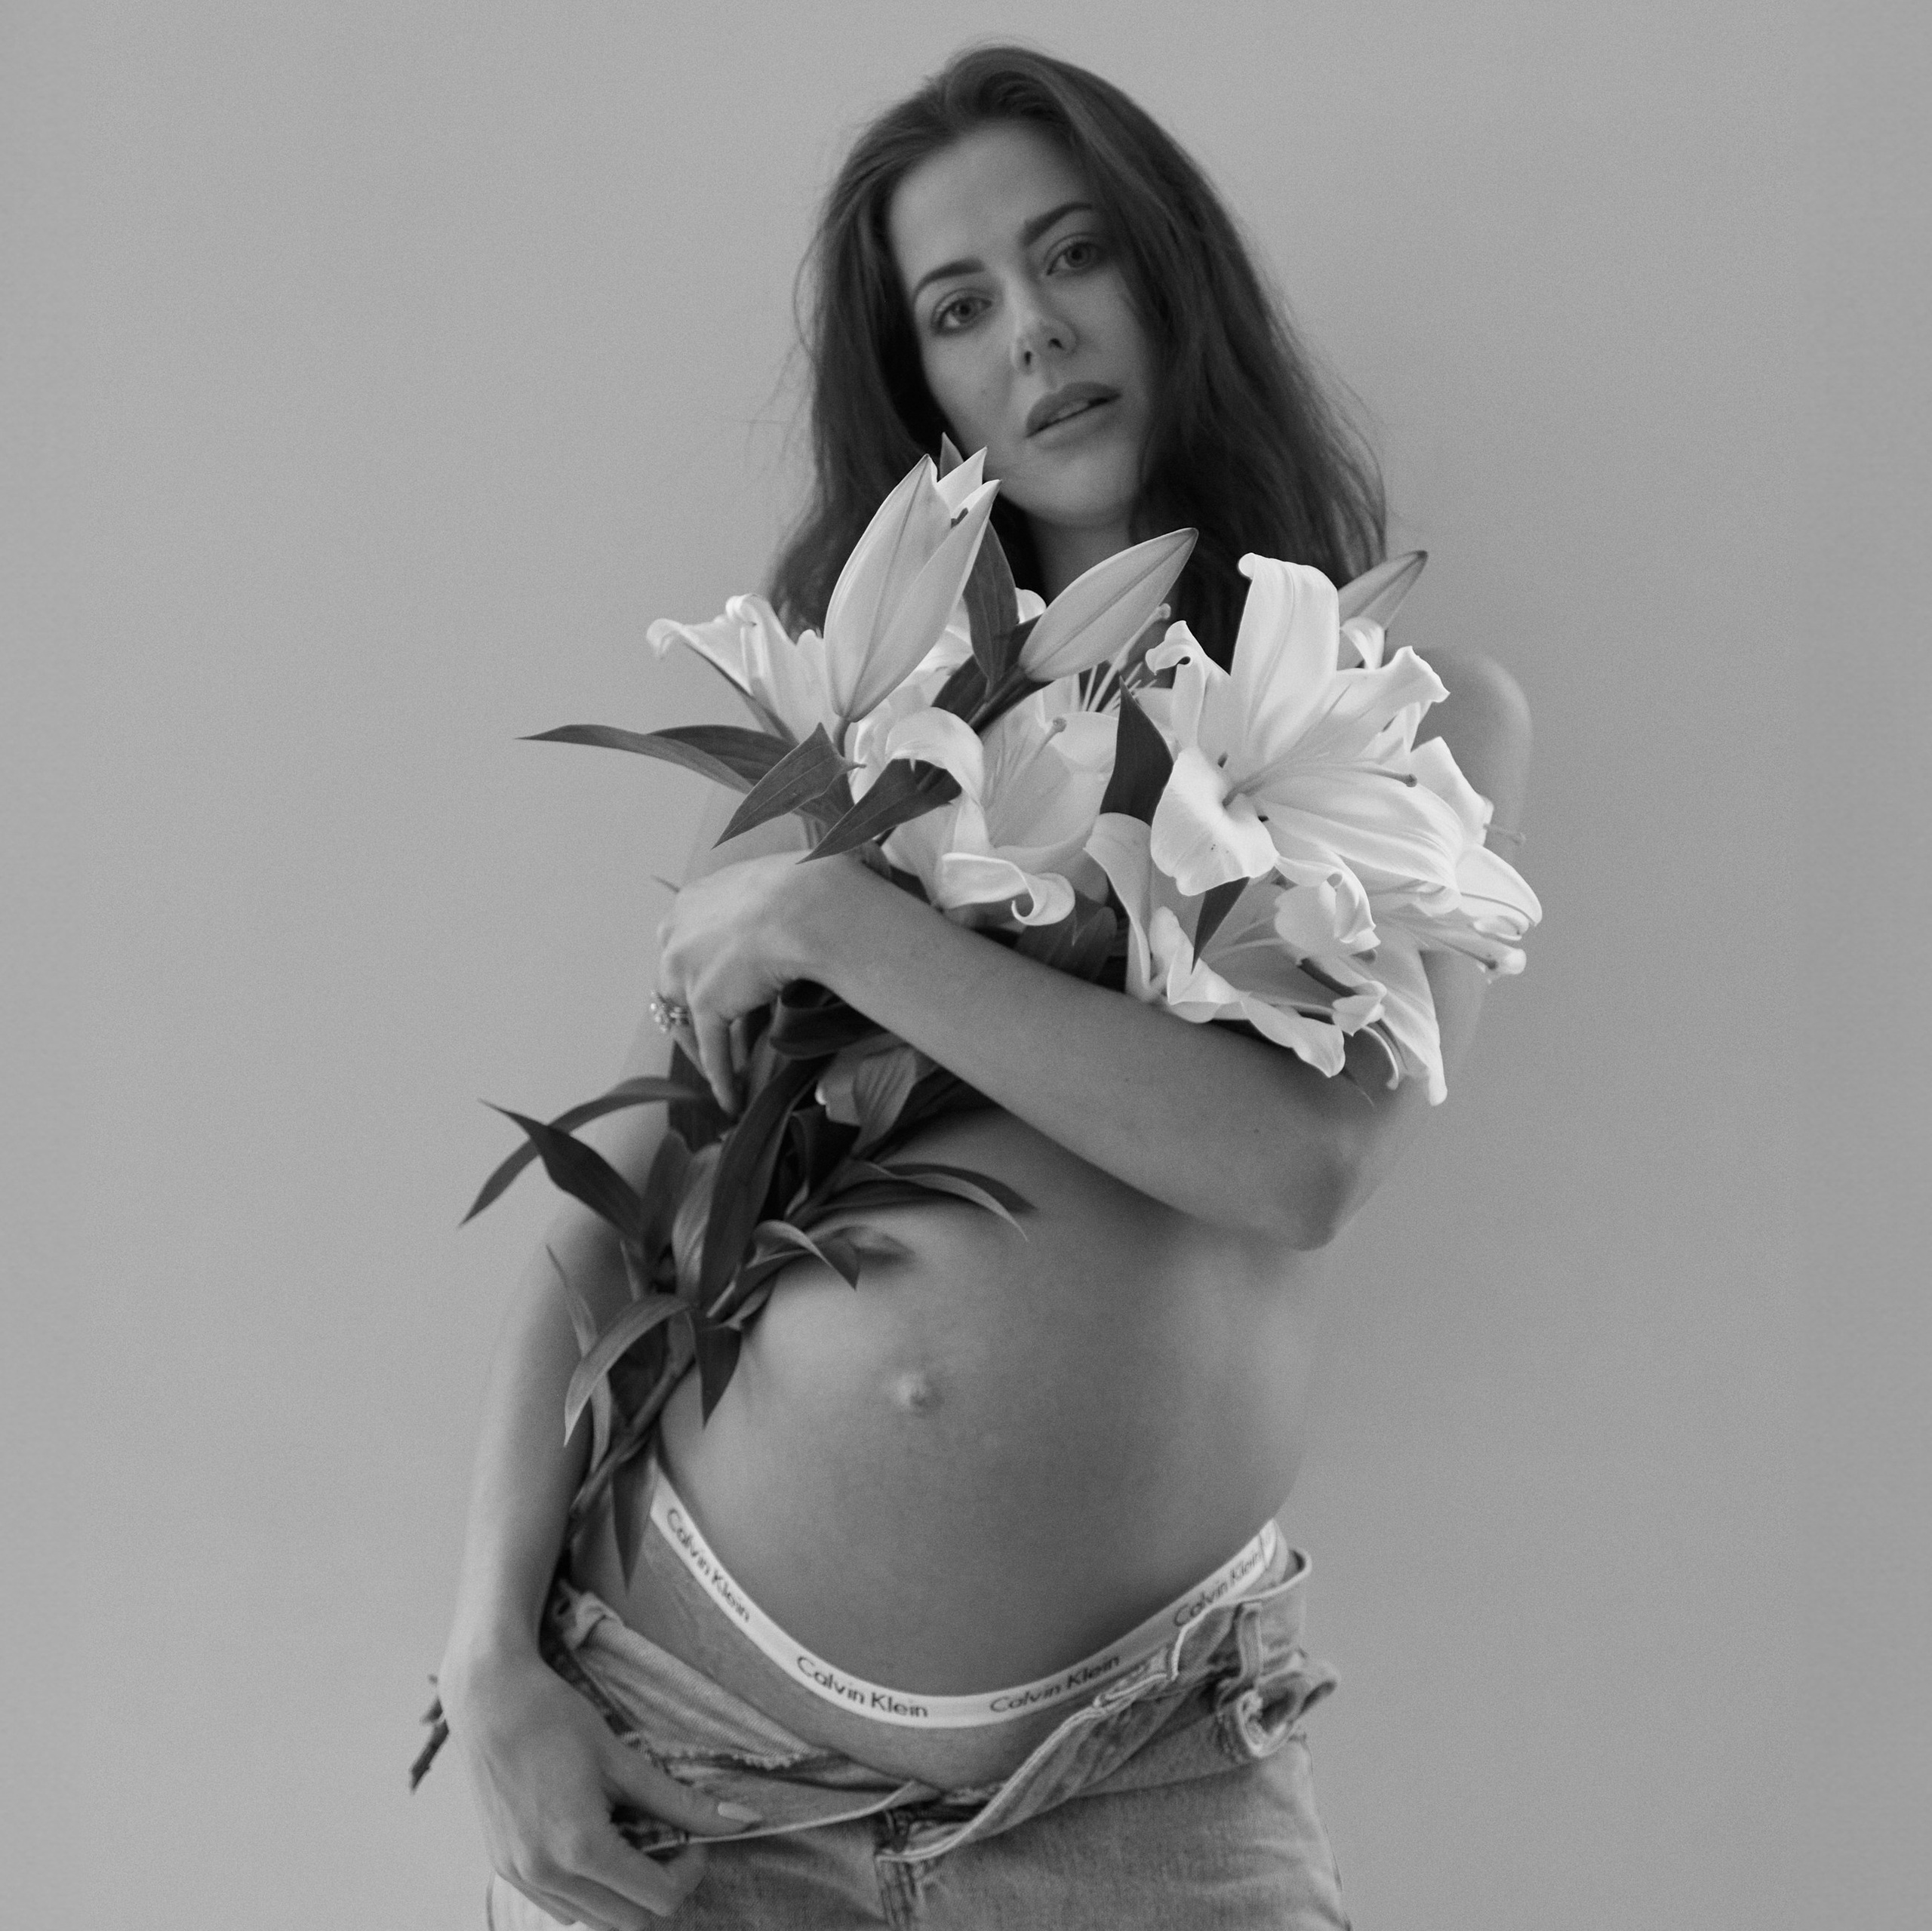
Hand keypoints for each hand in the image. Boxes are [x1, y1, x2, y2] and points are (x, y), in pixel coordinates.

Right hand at [442, 1643, 752, 1926]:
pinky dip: (586, 1886)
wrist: (490, 1699)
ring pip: (592, 1918)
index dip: (688, 1871)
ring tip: (624, 1832)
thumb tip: (742, 1821)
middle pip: (628, 1921)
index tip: (692, 1838)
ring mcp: (520, 1877)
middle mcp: (546, 1875)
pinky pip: (559, 1904)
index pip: (657, 1898)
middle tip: (664, 1836)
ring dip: (620, 1891)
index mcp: (581, 1849)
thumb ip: (681, 1801)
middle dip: (657, 1884)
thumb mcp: (625, 1760)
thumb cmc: (557, 1719)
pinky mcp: (505, 1868)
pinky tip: (590, 1837)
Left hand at [655, 851, 860, 1112]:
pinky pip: (711, 1050)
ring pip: (687, 1019)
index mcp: (696, 896)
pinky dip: (722, 1078)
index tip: (730, 987)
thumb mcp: (804, 868)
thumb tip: (867, 865)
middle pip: (677, 981)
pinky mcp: (705, 1003)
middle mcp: (679, 930)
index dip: (710, 969)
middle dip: (700, 1010)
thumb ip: (809, 876)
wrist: (814, 904)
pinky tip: (733, 1099)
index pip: (691, 941)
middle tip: (726, 1033)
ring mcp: (687, 968)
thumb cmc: (821, 880)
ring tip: (733, 1069)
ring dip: (709, 1047)